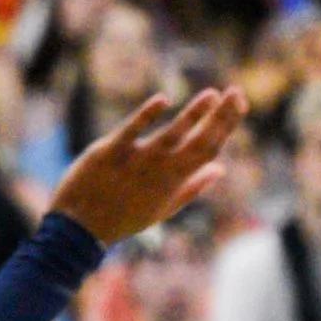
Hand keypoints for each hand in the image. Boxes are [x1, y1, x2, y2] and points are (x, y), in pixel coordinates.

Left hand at [52, 87, 247, 250]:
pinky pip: (131, 130)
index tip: (239, 103)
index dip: (226, 126)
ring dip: (193, 114)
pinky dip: (146, 115)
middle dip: (220, 116)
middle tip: (237, 92)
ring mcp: (136, 160)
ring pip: (171, 134)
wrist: (80, 229)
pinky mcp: (110, 151)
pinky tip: (163, 100)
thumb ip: (193, 187)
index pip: (209, 150)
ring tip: (212, 94)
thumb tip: (221, 169)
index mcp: (175, 181)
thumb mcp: (163, 207)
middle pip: (198, 141)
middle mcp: (160, 170)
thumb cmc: (124, 217)